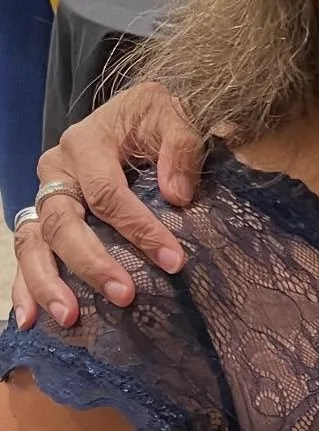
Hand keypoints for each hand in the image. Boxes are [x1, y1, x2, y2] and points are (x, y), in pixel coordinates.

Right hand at [10, 85, 207, 330]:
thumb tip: (177, 196)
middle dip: (92, 263)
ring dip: (47, 283)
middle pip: (64, 223)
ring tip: (69, 317)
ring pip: (34, 241)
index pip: (109, 194)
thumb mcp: (174, 117)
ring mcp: (46, 192)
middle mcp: (57, 169)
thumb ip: (180, 148)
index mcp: (87, 143)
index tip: (173, 260)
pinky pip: (26, 250)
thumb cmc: (157, 117)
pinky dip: (25, 285)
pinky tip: (31, 318)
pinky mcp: (43, 212)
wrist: (138, 111)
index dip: (140, 229)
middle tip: (123, 295)